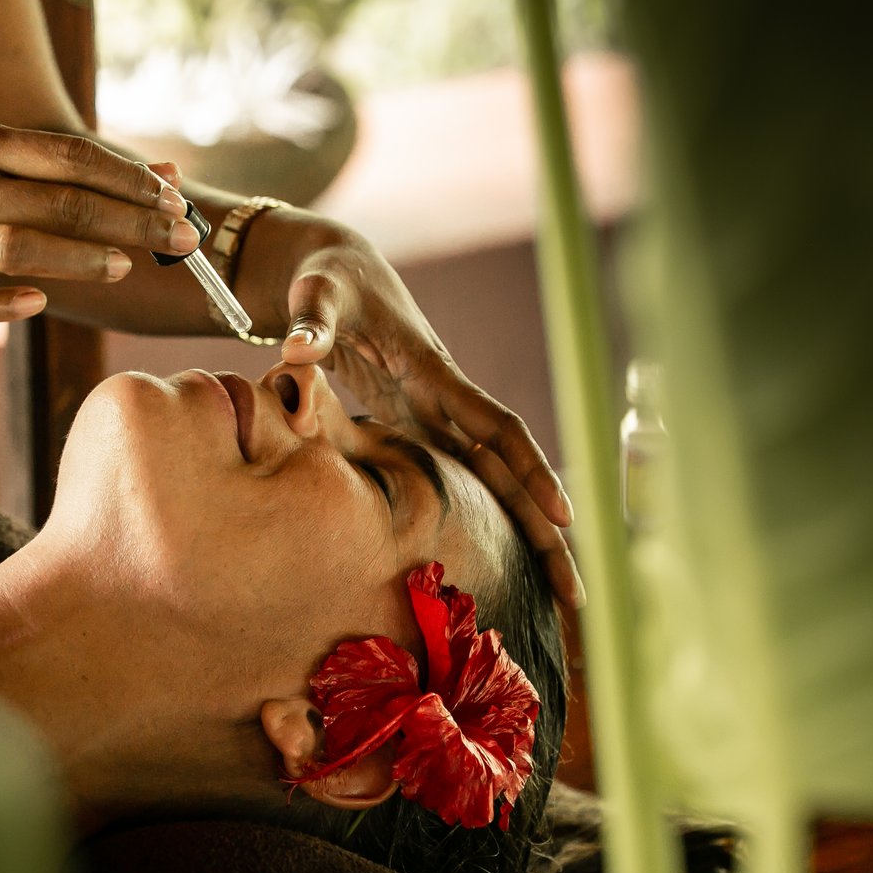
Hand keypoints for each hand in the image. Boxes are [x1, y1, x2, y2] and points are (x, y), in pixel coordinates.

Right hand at [0, 124, 197, 329]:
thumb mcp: (14, 180)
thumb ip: (86, 177)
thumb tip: (171, 176)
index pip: (68, 156)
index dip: (128, 179)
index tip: (176, 201)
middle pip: (55, 202)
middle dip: (127, 221)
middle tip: (180, 239)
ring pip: (16, 247)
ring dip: (79, 259)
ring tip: (127, 267)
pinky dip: (6, 304)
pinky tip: (42, 304)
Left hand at [279, 232, 583, 606]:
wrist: (341, 274)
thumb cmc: (330, 282)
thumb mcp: (318, 295)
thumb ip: (311, 324)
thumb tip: (297, 351)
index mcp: (433, 371)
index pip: (495, 426)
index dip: (529, 470)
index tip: (562, 514)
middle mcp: (448, 399)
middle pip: (511, 469)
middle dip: (546, 528)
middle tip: (575, 594)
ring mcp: (439, 416)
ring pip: (496, 481)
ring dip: (530, 536)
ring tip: (561, 598)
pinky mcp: (424, 427)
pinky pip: (470, 479)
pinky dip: (493, 518)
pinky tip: (510, 560)